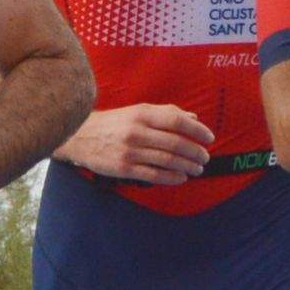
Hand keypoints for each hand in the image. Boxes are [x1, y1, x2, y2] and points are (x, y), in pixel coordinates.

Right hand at [58, 103, 213, 185]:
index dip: (197, 130)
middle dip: (195, 152)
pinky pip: (153, 175)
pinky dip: (171, 178)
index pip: (177, 121)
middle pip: (175, 143)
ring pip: (167, 160)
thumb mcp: (137, 111)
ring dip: (187, 166)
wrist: (80, 137)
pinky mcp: (124, 168)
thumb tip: (193, 118)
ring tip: (197, 169)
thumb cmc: (113, 123)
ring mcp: (130, 151)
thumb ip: (165, 113)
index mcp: (142, 113)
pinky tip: (181, 178)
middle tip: (205, 157)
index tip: (209, 138)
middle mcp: (137, 131)